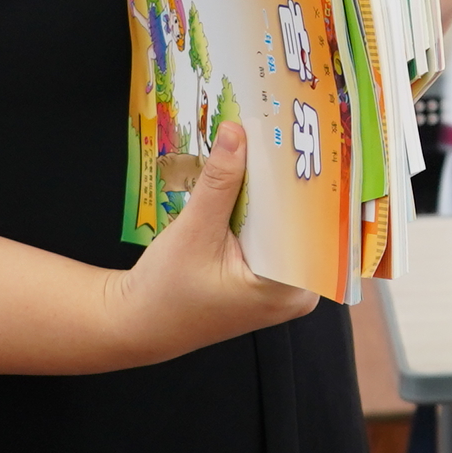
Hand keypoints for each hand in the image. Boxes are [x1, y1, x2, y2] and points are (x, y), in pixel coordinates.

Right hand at [112, 120, 316, 363]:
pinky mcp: (268, 278)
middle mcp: (300, 290)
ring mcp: (286, 286)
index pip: (312, 223)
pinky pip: (274, 234)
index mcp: (292, 289)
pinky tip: (254, 174)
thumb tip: (237, 132)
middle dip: (290, 179)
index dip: (304, 179)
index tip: (300, 136)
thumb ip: (220, 182)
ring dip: (274, 190)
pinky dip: (261, 207)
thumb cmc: (165, 291)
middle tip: (287, 128)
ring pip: (287, 224)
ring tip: (273, 141)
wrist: (139, 324)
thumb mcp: (194, 232)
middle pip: (303, 222)